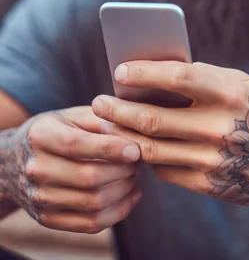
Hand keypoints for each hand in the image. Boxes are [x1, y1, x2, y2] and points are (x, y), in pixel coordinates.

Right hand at [2, 107, 141, 232]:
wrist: (18, 159)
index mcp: (41, 135)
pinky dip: (118, 211)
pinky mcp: (47, 219)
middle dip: (122, 171)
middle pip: (88, 177)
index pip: (76, 145)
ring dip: (123, 191)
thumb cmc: (58, 130)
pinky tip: (131, 194)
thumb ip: (103, 120)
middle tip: (139, 162)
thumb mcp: (75, 115)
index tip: (136, 150)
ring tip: (135, 175)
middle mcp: (35, 168)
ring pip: (93, 203)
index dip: (109, 148)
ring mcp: (39, 197)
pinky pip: (90, 224)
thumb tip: (134, 135)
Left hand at [92, 61, 248, 212]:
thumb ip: (199, 78)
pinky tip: (136, 145)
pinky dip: (146, 156)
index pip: (176, 78)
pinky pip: (165, 169)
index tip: (119, 72)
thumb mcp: (238, 83)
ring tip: (106, 125)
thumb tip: (149, 76)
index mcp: (230, 92)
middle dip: (118, 110)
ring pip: (151, 148)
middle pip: (153, 118)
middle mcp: (222, 126)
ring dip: (122, 136)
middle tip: (99, 103)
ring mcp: (214, 158)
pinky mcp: (210, 183)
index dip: (143, 74)